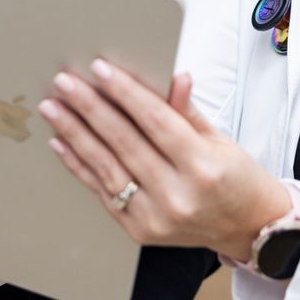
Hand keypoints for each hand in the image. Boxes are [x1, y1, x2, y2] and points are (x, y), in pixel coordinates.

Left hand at [41, 62, 293, 262]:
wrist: (246, 229)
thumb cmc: (236, 179)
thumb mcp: (220, 140)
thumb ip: (187, 111)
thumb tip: (173, 77)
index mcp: (203, 167)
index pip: (157, 122)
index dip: (126, 93)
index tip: (100, 69)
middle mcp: (178, 196)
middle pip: (125, 143)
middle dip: (90, 108)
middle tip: (65, 83)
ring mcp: (156, 217)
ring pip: (107, 168)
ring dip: (75, 134)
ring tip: (54, 108)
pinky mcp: (139, 230)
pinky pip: (102, 192)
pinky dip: (79, 165)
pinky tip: (61, 142)